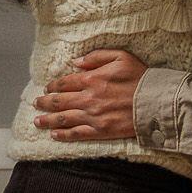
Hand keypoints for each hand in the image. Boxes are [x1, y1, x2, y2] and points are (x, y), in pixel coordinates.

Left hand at [33, 50, 148, 140]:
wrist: (155, 102)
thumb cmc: (140, 77)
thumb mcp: (121, 57)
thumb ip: (96, 57)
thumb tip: (76, 62)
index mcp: (92, 79)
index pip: (65, 83)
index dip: (53, 86)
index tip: (47, 88)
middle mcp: (88, 99)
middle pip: (60, 101)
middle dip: (45, 103)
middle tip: (36, 103)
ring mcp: (93, 116)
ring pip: (64, 119)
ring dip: (48, 120)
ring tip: (37, 121)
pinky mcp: (100, 131)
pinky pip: (77, 134)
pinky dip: (63, 135)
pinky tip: (54, 135)